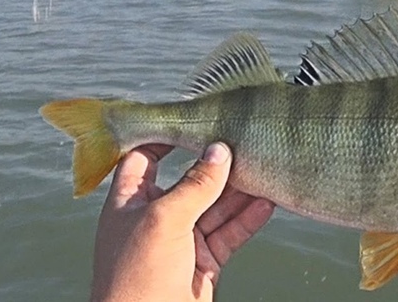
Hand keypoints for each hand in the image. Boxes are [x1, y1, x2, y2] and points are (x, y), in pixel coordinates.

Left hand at [90, 143, 274, 301]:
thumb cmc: (136, 278)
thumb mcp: (164, 220)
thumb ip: (195, 184)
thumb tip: (220, 151)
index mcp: (130, 203)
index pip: (144, 157)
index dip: (165, 137)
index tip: (194, 119)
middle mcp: (155, 218)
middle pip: (189, 181)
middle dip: (216, 165)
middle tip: (245, 143)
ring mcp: (181, 241)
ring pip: (215, 208)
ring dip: (239, 192)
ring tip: (265, 169)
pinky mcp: (203, 262)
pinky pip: (229, 234)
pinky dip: (248, 220)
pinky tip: (268, 204)